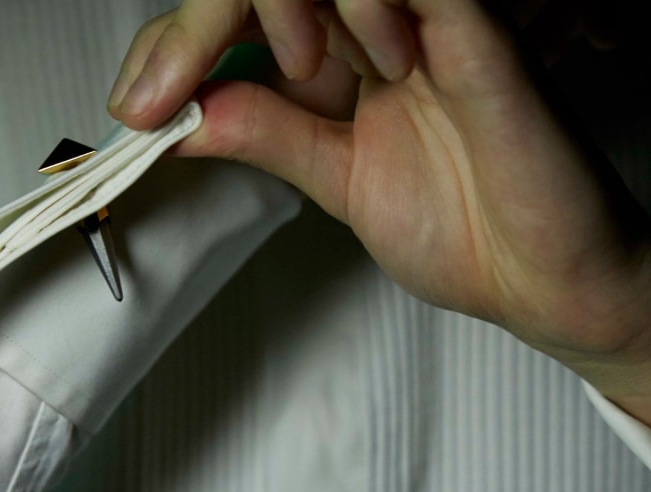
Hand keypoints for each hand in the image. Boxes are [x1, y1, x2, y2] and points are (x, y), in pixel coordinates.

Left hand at [109, 0, 650, 423]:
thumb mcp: (338, 183)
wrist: (538, 279)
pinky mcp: (478, 38)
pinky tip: (333, 60)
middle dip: (189, 28)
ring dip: (270, 5)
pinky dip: (354, 5)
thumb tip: (190, 116)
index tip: (138, 110)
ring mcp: (426, 27)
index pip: (243, 19)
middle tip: (154, 98)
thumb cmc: (462, 232)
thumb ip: (270, 136)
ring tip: (293, 76)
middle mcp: (378, 33)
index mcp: (343, 66)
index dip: (177, 49)